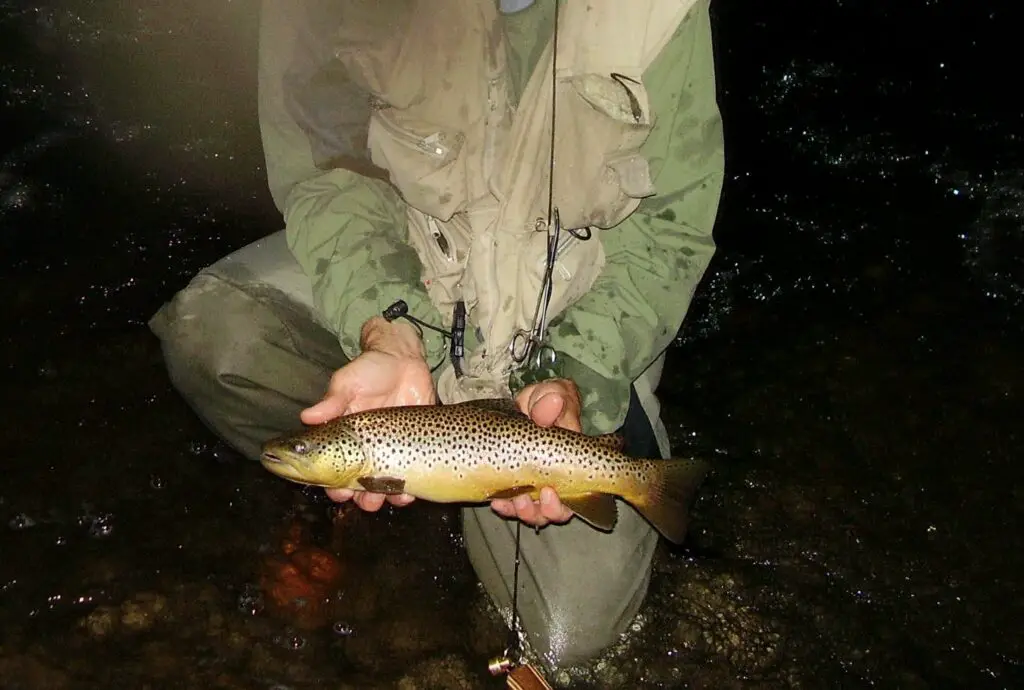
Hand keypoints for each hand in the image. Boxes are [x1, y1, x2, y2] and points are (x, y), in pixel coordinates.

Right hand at [307, 317, 434, 510]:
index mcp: (344, 438)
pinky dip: (409, 489)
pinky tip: (410, 492)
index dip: (333, 484)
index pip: (334, 469)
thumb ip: (332, 402)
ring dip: (385, 498)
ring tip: (390, 498)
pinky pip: (409, 476)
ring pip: (384, 487)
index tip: (337, 490)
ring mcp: (390, 450)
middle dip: (361, 498)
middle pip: (359, 485)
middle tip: (365, 499)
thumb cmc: (370, 369)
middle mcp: (365, 449)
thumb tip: (307, 417)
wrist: (404, 360)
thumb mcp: (347, 382)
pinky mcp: (413, 448)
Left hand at [490, 378, 581, 527]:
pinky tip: (496, 501)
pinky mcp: (515, 484)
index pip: (578, 494)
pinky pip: (512, 505)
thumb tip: (552, 404)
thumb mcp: (552, 393)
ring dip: (525, 512)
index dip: (563, 503)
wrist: (528, 403)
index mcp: (572, 460)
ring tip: (512, 501)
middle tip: (530, 499)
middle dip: (545, 511)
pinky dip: (505, 507)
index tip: (547, 491)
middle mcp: (558, 478)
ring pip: (536, 512)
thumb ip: (553, 397)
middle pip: (558, 510)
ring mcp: (536, 483)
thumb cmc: (548, 400)